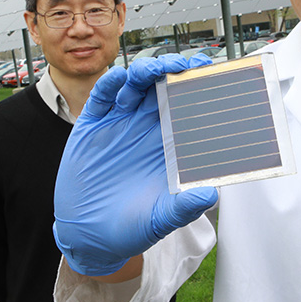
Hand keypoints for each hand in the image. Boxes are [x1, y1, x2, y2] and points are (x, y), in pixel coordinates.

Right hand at [53, 54, 217, 275]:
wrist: (89, 236)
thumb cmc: (131, 227)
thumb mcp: (160, 219)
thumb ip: (184, 207)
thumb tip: (211, 194)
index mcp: (169, 145)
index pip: (188, 108)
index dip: (198, 89)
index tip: (211, 77)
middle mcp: (146, 128)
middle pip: (163, 87)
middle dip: (174, 71)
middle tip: (186, 65)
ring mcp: (119, 124)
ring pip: (135, 86)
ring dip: (145, 72)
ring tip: (155, 69)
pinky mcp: (93, 126)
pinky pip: (102, 97)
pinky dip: (110, 84)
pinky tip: (120, 78)